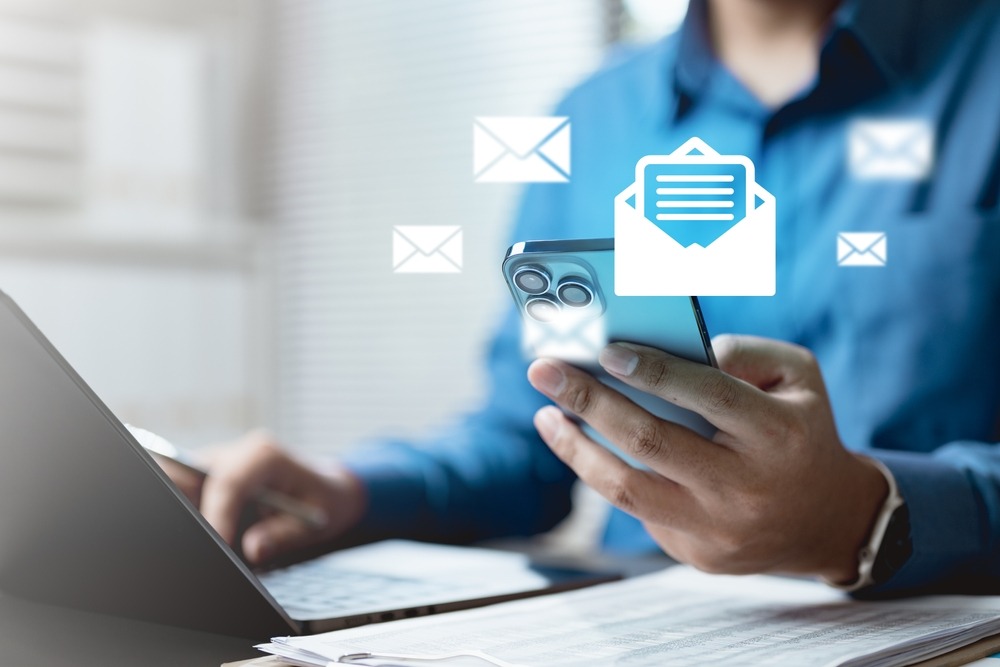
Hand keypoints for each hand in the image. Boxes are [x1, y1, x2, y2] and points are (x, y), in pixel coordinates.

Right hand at [161, 429, 366, 564]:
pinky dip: (190, 515)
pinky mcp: (209, 480)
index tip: (218, 543)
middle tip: (195, 541)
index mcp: (263, 455)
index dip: (217, 516)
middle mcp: (235, 453)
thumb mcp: (316, 519)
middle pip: (187, 475)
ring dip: (185, 511)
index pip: (227, 482)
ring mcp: (218, 464)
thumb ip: (283, 534)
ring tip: (203, 541)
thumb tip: (252, 549)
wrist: (328, 486)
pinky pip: (186, 494)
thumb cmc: (323, 498)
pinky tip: (203, 536)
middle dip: (184, 507)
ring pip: (179, 483)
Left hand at [527, 335, 887, 583]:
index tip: (604, 350)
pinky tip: (588, 448)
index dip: (653, 371)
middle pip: (651, 442)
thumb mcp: (796, 377)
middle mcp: (747, 487)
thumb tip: (664, 348)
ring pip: (627, 490)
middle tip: (543, 371)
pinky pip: (640, 510)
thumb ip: (742, 353)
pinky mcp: (697, 555)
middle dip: (588, 401)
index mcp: (777, 434)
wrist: (828, 521)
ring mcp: (719, 529)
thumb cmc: (802, 430)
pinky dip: (609, 474)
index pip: (708, 394)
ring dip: (575, 450)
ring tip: (546, 416)